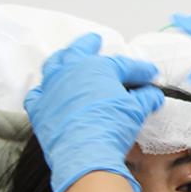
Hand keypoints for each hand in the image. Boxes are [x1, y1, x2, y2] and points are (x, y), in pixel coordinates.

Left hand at [25, 33, 163, 191]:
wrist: (84, 151)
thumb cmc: (110, 127)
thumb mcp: (136, 110)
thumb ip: (145, 98)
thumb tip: (153, 95)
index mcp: (98, 68)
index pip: (124, 65)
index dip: (140, 70)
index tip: (150, 75)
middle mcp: (72, 71)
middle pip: (80, 50)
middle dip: (89, 44)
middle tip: (95, 40)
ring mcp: (52, 87)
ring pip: (54, 65)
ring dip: (62, 59)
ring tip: (66, 56)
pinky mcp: (39, 108)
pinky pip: (37, 95)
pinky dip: (43, 93)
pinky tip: (47, 94)